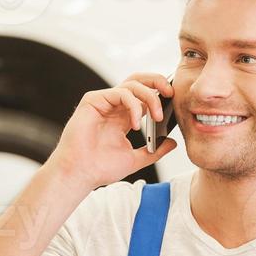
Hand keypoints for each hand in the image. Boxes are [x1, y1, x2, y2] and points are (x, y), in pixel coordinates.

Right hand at [47, 73, 176, 192]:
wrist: (80, 174)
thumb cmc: (100, 168)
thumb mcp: (135, 159)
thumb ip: (154, 151)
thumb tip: (173, 142)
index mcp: (124, 117)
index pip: (144, 95)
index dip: (160, 94)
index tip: (175, 101)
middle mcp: (114, 106)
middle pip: (138, 81)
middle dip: (157, 82)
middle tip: (170, 93)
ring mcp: (103, 102)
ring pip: (132, 84)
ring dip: (149, 97)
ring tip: (156, 117)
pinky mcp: (93, 100)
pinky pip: (120, 92)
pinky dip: (133, 105)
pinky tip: (136, 124)